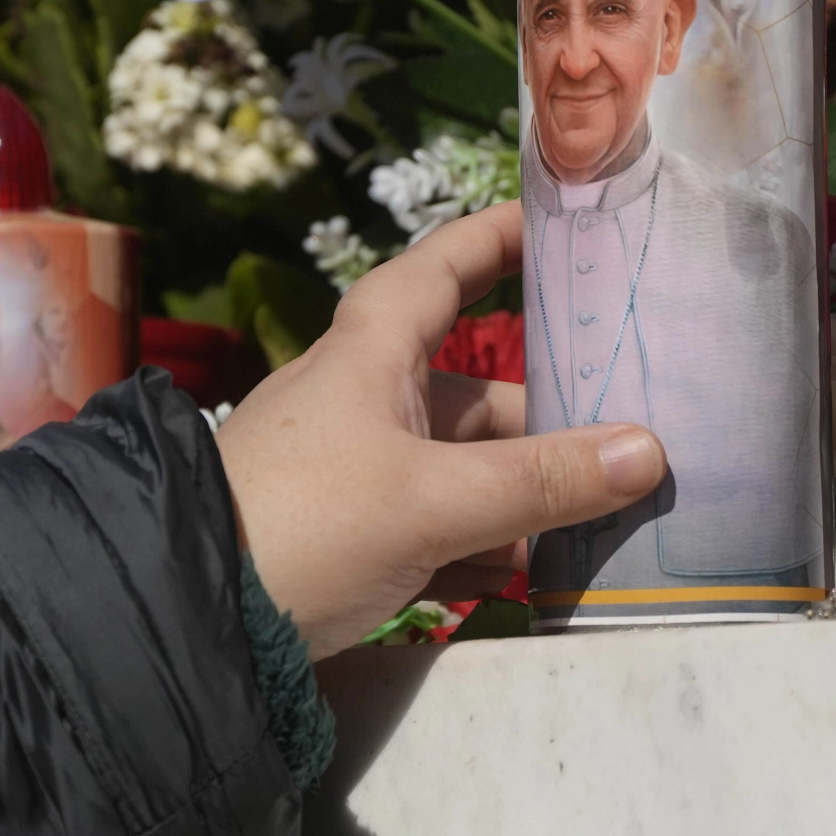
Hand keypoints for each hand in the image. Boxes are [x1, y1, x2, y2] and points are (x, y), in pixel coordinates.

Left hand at [215, 203, 664, 657]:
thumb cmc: (303, 526)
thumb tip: (648, 452)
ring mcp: (357, 472)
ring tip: (614, 527)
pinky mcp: (351, 538)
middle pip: (479, 397)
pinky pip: (440, 529)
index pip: (441, 268)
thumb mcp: (432, 502)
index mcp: (372, 354)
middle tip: (644, 451)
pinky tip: (540, 582)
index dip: (496, 238)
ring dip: (530, 502)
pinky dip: (488, 549)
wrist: (187, 616)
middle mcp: (366, 400)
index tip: (559, 220)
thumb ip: (540, 483)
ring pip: (466, 472)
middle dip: (555, 427)